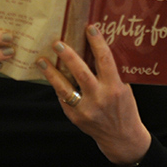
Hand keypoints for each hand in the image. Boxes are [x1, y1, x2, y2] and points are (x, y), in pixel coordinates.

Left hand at [36, 25, 150, 166]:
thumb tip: (96, 48)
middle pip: (81, 73)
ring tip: (41, 60)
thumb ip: (112, 72)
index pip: (105, 61)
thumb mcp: (124, 88)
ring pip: (64, 88)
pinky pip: (63, 99)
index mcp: (115, 88)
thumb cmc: (124, 107)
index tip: (90, 28)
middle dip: (68, 56)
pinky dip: (58, 87)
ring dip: (51, 73)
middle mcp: (100, 98)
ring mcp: (86, 109)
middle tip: (57, 43)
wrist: (122, 137)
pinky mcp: (76, 117)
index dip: (97, 43)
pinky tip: (51, 77)